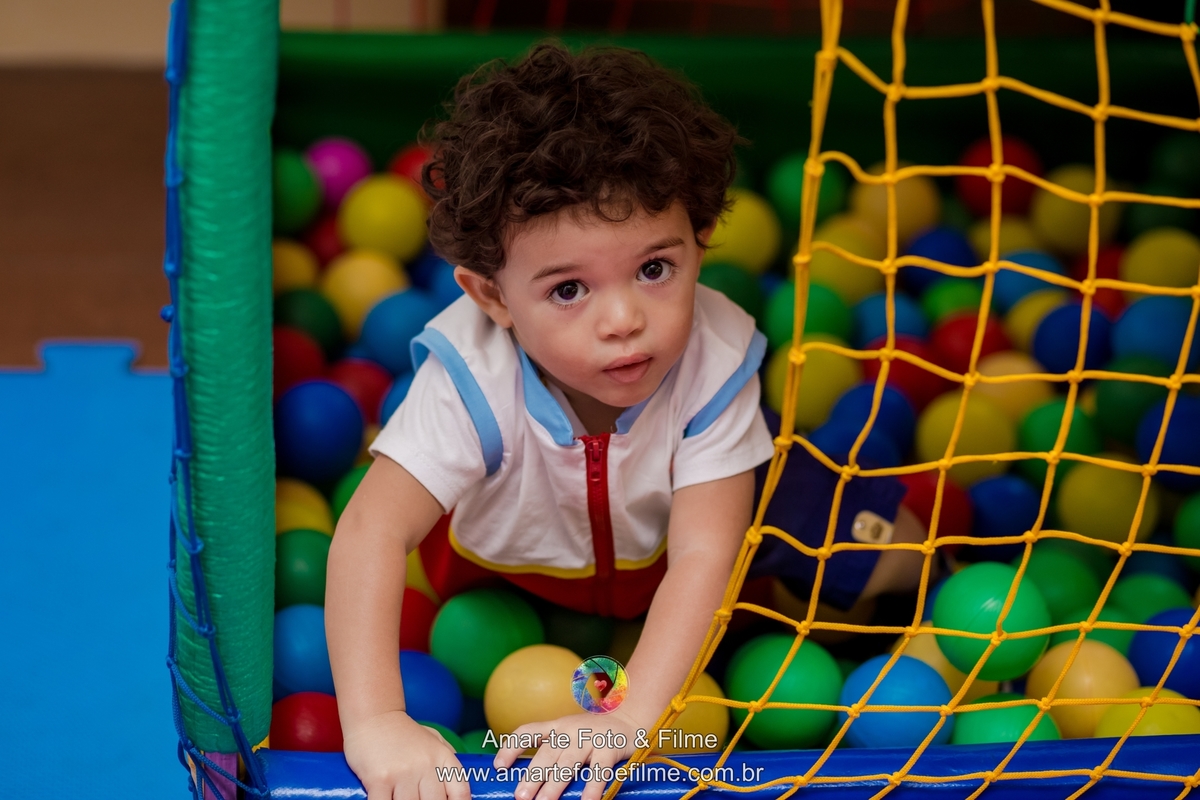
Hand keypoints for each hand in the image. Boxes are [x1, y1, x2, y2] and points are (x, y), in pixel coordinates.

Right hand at [343, 709, 469, 799]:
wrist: (374, 716)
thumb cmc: (403, 732)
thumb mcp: (433, 740)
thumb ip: (447, 761)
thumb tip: (459, 788)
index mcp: (442, 757)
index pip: (460, 792)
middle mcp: (426, 765)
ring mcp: (403, 773)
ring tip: (402, 797)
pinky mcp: (379, 779)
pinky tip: (387, 799)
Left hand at [494, 710, 643, 799]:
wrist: (628, 719)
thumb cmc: (592, 734)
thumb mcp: (570, 735)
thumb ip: (553, 751)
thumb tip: (529, 780)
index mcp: (556, 727)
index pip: (527, 732)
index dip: (510, 748)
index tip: (498, 767)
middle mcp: (570, 731)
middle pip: (546, 754)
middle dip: (532, 777)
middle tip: (520, 796)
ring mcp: (589, 739)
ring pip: (567, 764)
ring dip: (554, 785)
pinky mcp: (609, 749)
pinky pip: (598, 772)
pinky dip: (591, 790)